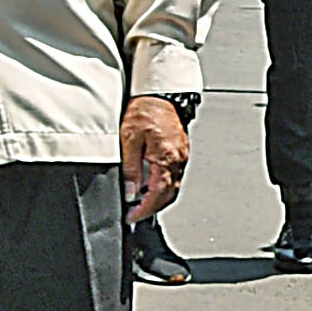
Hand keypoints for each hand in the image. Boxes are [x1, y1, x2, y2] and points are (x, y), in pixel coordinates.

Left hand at [120, 92, 190, 221]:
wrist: (159, 93)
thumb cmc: (145, 110)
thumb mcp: (129, 139)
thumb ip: (130, 168)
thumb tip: (131, 192)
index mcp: (166, 157)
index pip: (157, 194)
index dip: (144, 210)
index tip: (132, 217)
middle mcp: (178, 160)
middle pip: (168, 195)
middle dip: (151, 208)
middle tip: (134, 213)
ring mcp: (181, 156)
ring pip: (172, 187)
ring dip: (157, 198)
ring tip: (139, 201)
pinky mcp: (180, 152)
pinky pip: (174, 176)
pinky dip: (162, 186)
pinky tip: (149, 184)